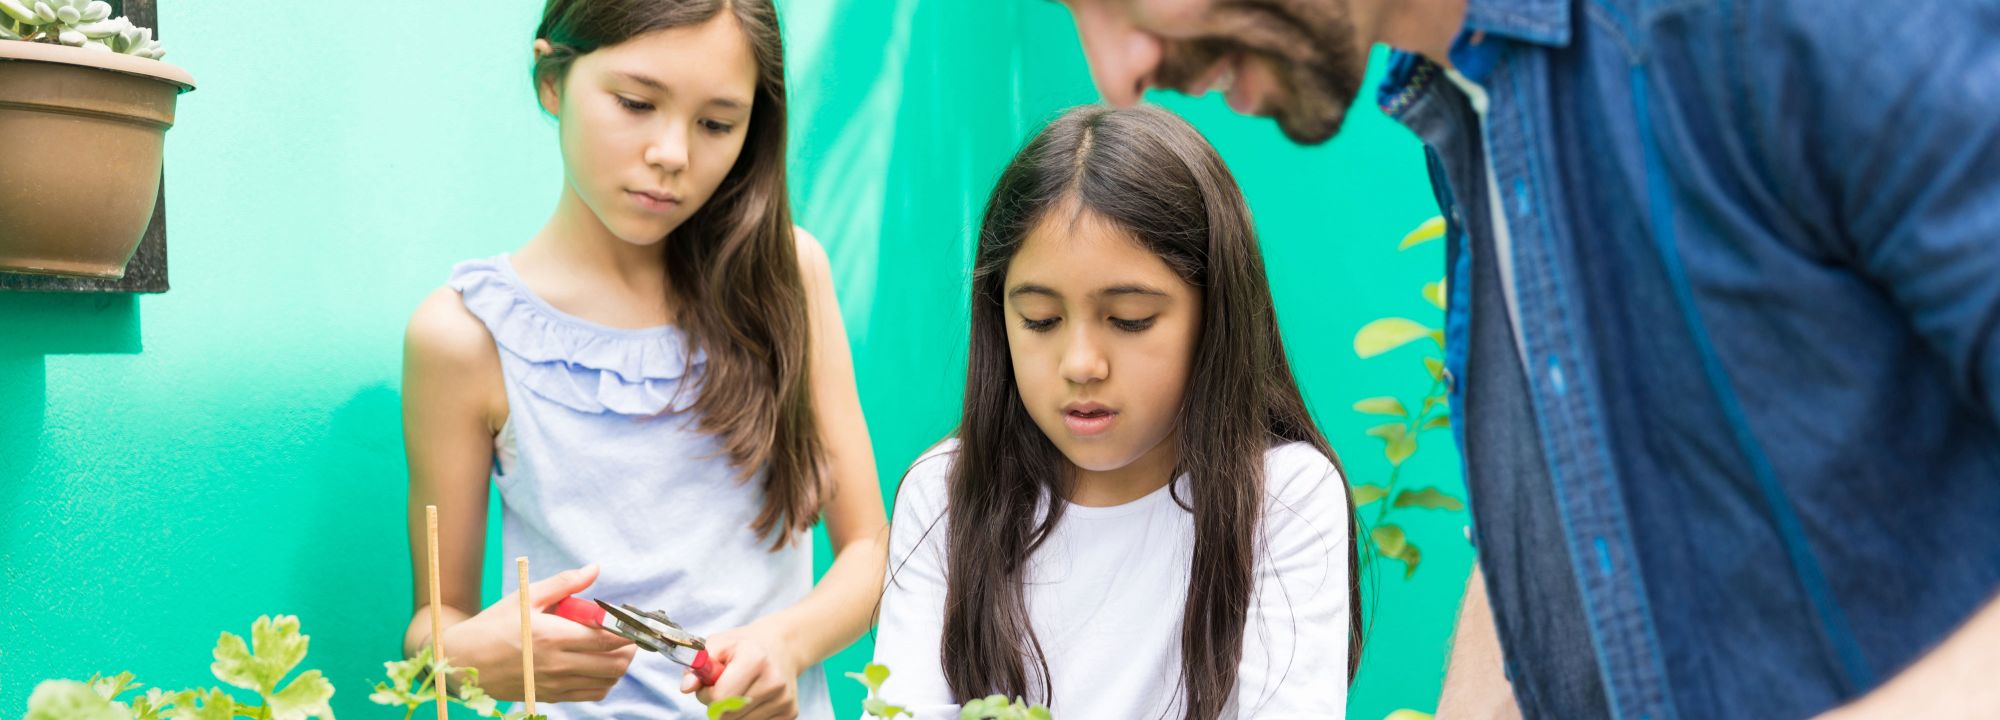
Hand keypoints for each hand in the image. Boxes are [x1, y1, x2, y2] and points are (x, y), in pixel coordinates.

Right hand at [442, 564, 637, 702]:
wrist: (462, 660)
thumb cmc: (494, 625)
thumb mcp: (527, 597)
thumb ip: (565, 584)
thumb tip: (594, 569)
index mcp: (553, 636)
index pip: (608, 638)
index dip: (629, 629)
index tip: (632, 619)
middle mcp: (557, 665)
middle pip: (616, 663)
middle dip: (629, 647)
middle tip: (626, 632)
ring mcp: (556, 685)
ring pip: (608, 681)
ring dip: (619, 664)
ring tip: (612, 646)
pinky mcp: (552, 697)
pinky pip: (592, 694)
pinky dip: (604, 680)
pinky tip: (597, 664)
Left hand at [683, 621, 802, 719]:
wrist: (782, 647)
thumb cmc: (744, 646)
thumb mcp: (718, 645)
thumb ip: (698, 665)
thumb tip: (687, 687)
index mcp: (756, 660)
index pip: (720, 698)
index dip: (706, 695)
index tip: (709, 685)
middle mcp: (774, 681)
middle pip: (728, 715)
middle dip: (718, 706)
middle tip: (725, 687)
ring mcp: (784, 700)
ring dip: (732, 713)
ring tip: (740, 691)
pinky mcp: (790, 713)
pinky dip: (747, 716)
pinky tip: (754, 699)